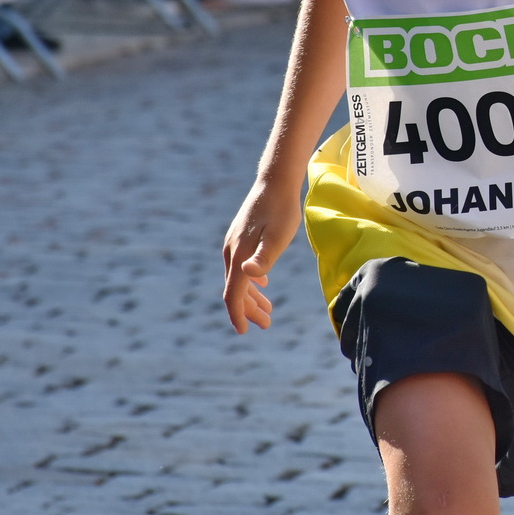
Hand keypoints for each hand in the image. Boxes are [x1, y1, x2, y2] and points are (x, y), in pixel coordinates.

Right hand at [221, 181, 302, 333]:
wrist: (275, 182)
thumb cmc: (281, 210)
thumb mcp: (279, 236)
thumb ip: (264, 258)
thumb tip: (250, 276)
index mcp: (239, 257)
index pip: (233, 294)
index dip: (238, 314)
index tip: (245, 332)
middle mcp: (232, 252)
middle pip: (235, 289)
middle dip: (249, 309)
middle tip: (266, 324)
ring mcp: (235, 244)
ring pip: (239, 278)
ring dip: (252, 296)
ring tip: (268, 310)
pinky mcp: (241, 238)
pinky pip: (242, 266)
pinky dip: (252, 280)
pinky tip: (263, 284)